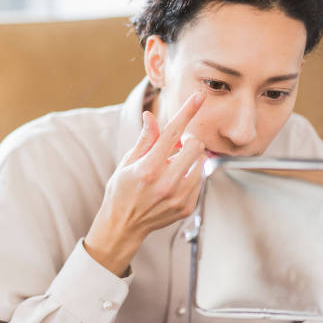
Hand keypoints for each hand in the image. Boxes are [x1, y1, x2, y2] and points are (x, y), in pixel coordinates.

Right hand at [84, 91, 206, 275]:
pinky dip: (190, 175)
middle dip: (187, 141)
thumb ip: (145, 139)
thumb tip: (151, 116)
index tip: (199, 97)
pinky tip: (174, 182)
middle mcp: (165, 182)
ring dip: (190, 159)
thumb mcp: (127, 162)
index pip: (172, 132)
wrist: (123, 226)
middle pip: (195, 145)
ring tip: (172, 167)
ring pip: (201, 162)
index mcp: (148, 168)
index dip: (187, 111)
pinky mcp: (187, 207)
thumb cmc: (122, 190)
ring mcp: (178, 197)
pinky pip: (199, 180)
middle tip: (175, 147)